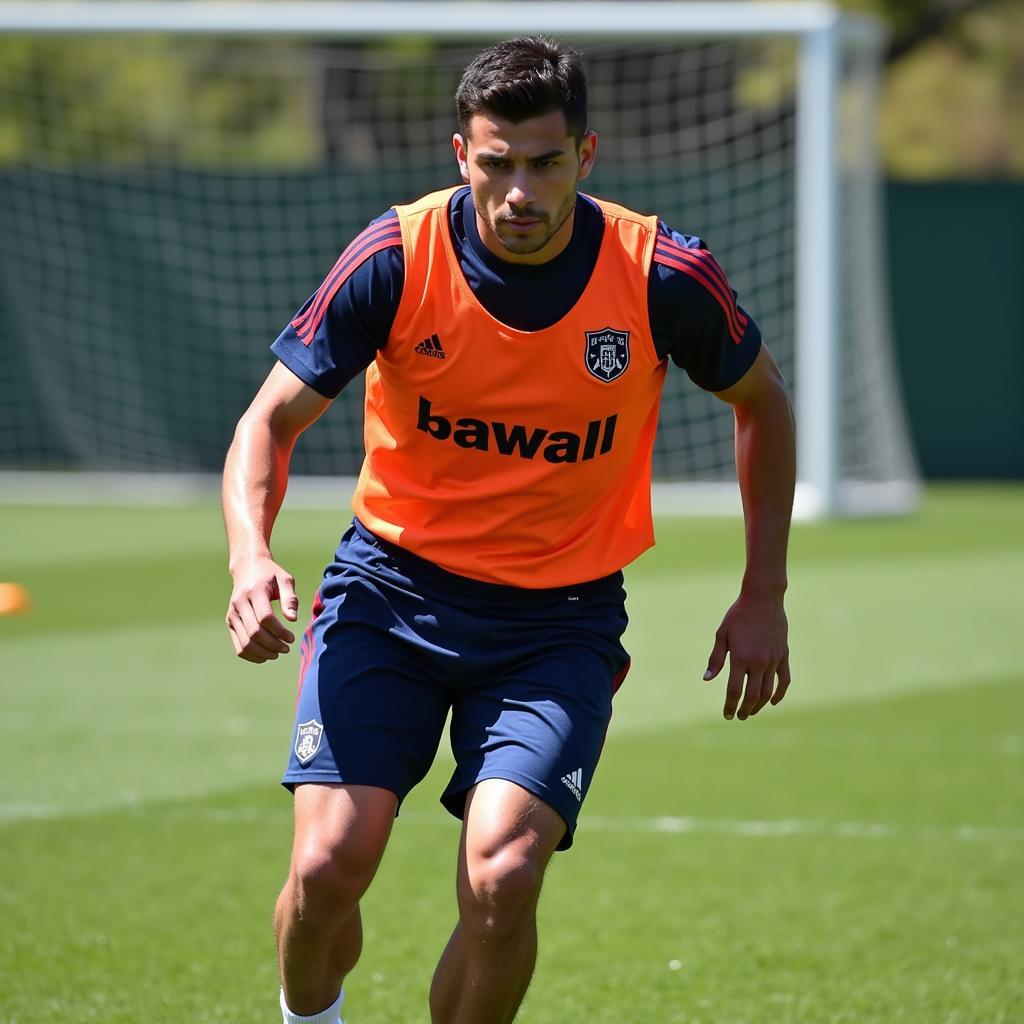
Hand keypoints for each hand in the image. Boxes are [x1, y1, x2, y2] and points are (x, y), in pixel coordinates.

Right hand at [225, 556, 298, 662]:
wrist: (247, 567)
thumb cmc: (270, 575)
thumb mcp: (285, 579)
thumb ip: (290, 598)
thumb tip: (293, 619)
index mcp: (254, 592)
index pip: (265, 618)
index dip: (280, 632)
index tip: (292, 638)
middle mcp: (239, 604)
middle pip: (255, 633)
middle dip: (273, 645)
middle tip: (287, 648)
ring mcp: (232, 614)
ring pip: (245, 643)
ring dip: (263, 653)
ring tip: (278, 653)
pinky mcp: (230, 622)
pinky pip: (238, 646)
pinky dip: (251, 655)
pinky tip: (266, 655)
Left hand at [703, 590, 789, 719]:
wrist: (763, 598)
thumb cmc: (738, 615)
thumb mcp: (722, 634)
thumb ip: (716, 659)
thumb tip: (707, 679)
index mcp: (740, 657)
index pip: (734, 691)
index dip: (729, 706)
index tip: (726, 714)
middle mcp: (759, 662)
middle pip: (752, 696)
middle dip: (744, 710)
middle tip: (738, 716)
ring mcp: (774, 660)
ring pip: (768, 691)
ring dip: (759, 705)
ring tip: (751, 712)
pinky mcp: (784, 656)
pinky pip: (784, 680)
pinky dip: (779, 694)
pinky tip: (772, 702)